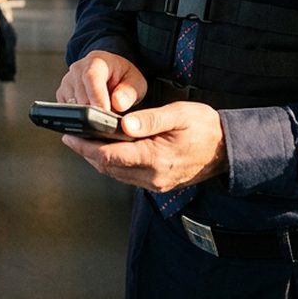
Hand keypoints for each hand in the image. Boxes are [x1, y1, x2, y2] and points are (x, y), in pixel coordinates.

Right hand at [56, 50, 145, 112]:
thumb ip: (129, 92)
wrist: (110, 72)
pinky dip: (80, 118)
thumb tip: (118, 103)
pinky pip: (67, 111)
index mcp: (97, 61)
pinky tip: (92, 114)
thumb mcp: (135, 82)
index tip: (106, 112)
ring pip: (73, 106)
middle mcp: (77, 69)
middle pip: (81, 96)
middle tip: (110, 120)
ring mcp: (67, 81)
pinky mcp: (61, 94)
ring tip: (103, 114)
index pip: (92, 78)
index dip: (98, 97)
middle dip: (95, 113)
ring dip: (88, 116)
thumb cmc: (122, 76)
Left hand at [61, 101, 226, 192]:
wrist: (227, 149)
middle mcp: (153, 177)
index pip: (110, 156)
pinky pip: (127, 176)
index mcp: (156, 158)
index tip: (70, 134)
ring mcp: (155, 184)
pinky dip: (113, 163)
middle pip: (108, 168)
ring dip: (97, 159)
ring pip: (116, 174)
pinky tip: (107, 150)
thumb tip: (122, 125)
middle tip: (70, 135)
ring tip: (83, 141)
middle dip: (86, 152)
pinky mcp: (157, 184)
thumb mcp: (179, 114)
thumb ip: (149, 120)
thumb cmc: (205, 127)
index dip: (86, 146)